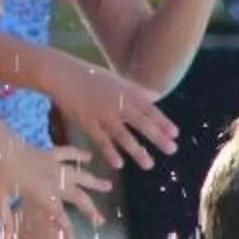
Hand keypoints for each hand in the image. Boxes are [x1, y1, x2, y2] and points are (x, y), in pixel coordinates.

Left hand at [0, 138, 107, 225]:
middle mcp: (51, 180)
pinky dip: (79, 154)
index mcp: (40, 193)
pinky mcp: (49, 152)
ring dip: (94, 181)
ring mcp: (52, 164)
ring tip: (108, 186)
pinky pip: (68, 152)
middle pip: (76, 196)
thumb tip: (6, 237)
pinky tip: (90, 156)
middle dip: (90, 209)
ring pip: (78, 174)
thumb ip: (4, 217)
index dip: (66, 228)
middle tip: (101, 220)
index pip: (58, 214)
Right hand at [53, 65, 179, 175]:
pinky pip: (100, 140)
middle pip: (141, 122)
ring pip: (122, 134)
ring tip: (149, 164)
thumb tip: (157, 96)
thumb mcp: (117, 80)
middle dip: (157, 137)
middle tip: (171, 150)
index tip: (175, 134)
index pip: (149, 109)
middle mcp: (117, 104)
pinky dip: (110, 152)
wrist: (63, 74)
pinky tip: (119, 164)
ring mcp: (102, 114)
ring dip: (136, 150)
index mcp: (126, 93)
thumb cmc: (90, 76)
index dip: (162, 122)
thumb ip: (138, 90)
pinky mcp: (87, 122)